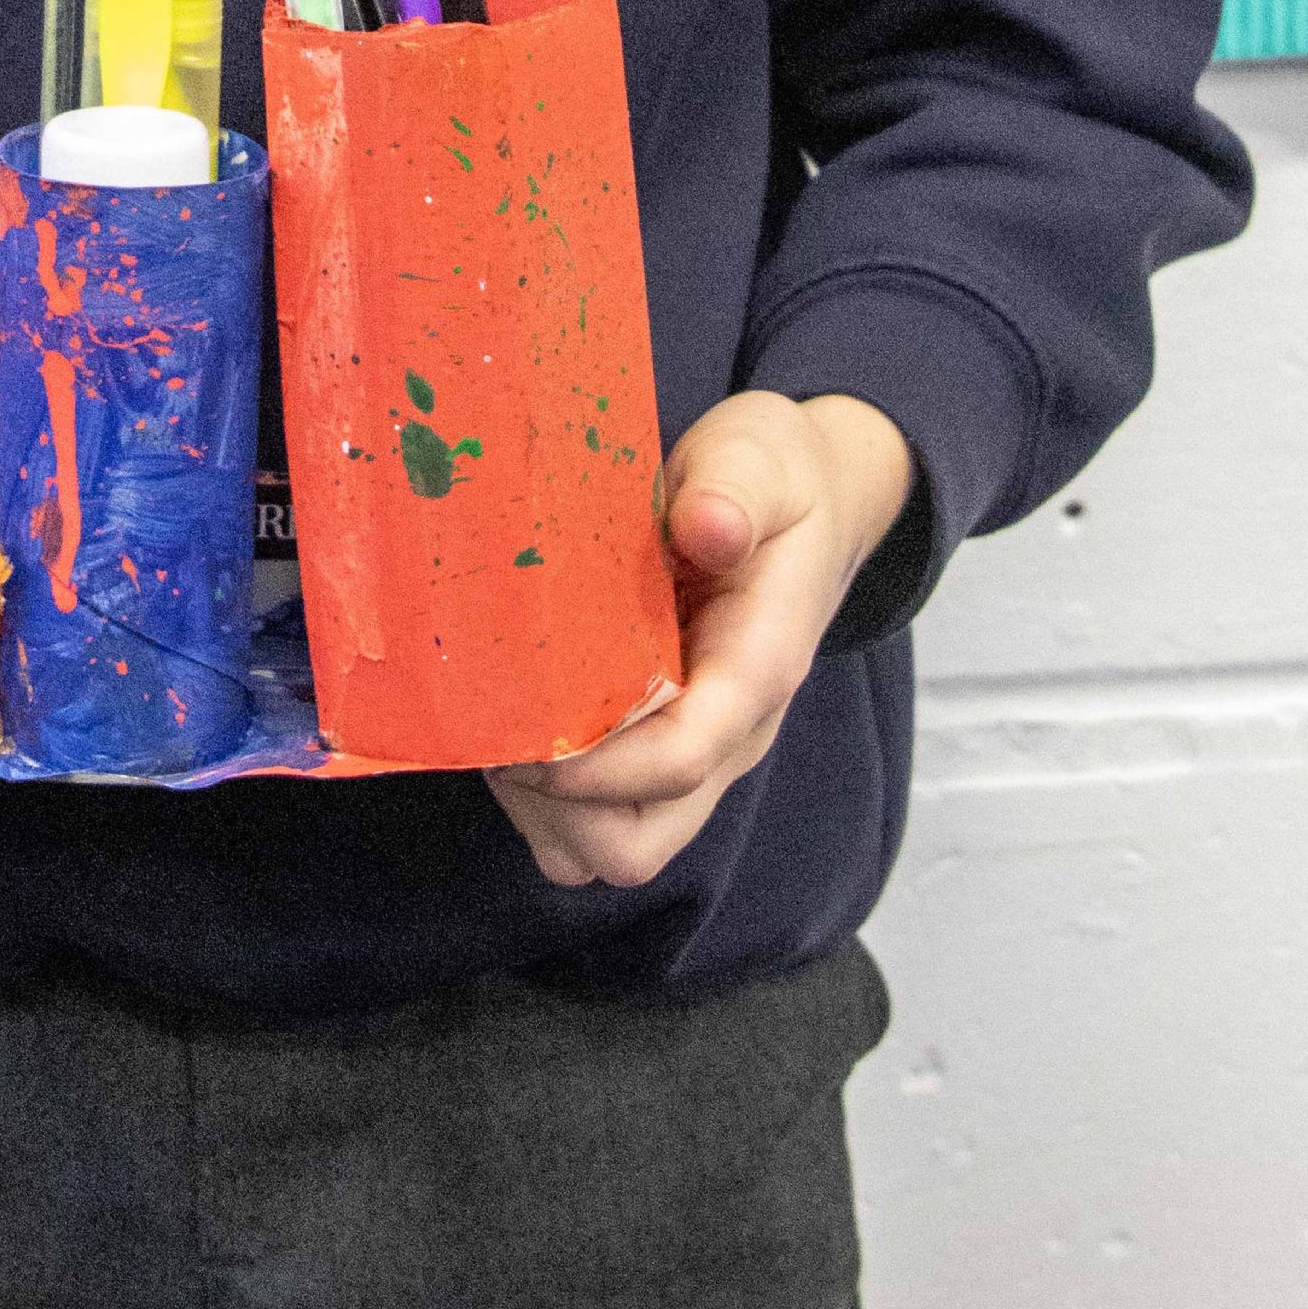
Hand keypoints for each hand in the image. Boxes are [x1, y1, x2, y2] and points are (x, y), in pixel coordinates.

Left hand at [486, 391, 914, 893]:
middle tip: (499, 725)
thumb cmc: (774, 481)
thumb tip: (708, 525)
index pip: (676, 762)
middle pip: (637, 844)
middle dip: (553, 805)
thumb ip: (735, 491)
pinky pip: (595, 822)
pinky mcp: (659, 751)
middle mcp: (727, 737)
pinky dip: (546, 800)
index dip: (588, 764)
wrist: (808, 504)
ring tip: (500, 727)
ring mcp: (694, 754)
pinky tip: (520, 723)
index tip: (519, 726)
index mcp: (754, 672)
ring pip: (609, 848)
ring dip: (542, 810)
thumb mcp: (761, 459)